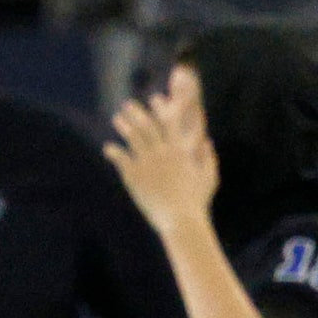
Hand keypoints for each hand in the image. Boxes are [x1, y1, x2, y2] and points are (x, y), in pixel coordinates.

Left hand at [105, 66, 220, 235]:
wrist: (180, 219)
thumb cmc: (197, 202)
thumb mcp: (209, 178)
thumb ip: (208, 158)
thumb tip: (208, 142)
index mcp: (179, 150)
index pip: (169, 121)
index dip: (161, 108)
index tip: (155, 98)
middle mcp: (162, 152)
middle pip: (146, 124)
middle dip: (136, 112)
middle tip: (128, 105)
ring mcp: (146, 163)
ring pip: (132, 137)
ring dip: (123, 126)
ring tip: (117, 120)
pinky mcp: (134, 175)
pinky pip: (120, 158)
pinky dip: (113, 151)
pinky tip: (108, 148)